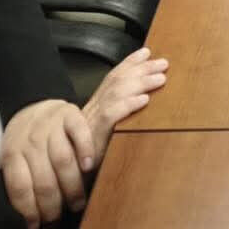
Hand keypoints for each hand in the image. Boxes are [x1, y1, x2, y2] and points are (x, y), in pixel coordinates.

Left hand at [0, 99, 93, 228]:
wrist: (33, 104)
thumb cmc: (24, 140)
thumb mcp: (13, 158)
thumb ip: (20, 181)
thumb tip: (29, 219)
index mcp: (12, 153)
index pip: (21, 189)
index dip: (30, 211)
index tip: (37, 225)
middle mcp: (30, 139)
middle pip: (44, 180)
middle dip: (53, 206)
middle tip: (60, 218)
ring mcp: (51, 125)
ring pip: (63, 161)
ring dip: (72, 187)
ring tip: (78, 203)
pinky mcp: (70, 113)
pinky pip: (80, 133)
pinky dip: (86, 150)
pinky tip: (89, 166)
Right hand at [82, 47, 167, 162]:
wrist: (65, 175)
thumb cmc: (87, 157)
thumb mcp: (104, 132)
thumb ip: (117, 116)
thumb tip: (144, 102)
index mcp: (96, 106)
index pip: (113, 77)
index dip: (129, 63)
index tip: (146, 52)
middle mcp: (93, 109)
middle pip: (118, 81)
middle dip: (141, 69)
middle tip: (163, 63)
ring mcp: (92, 121)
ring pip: (116, 93)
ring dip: (140, 83)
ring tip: (160, 78)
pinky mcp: (94, 136)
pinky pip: (111, 115)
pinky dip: (127, 105)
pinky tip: (143, 100)